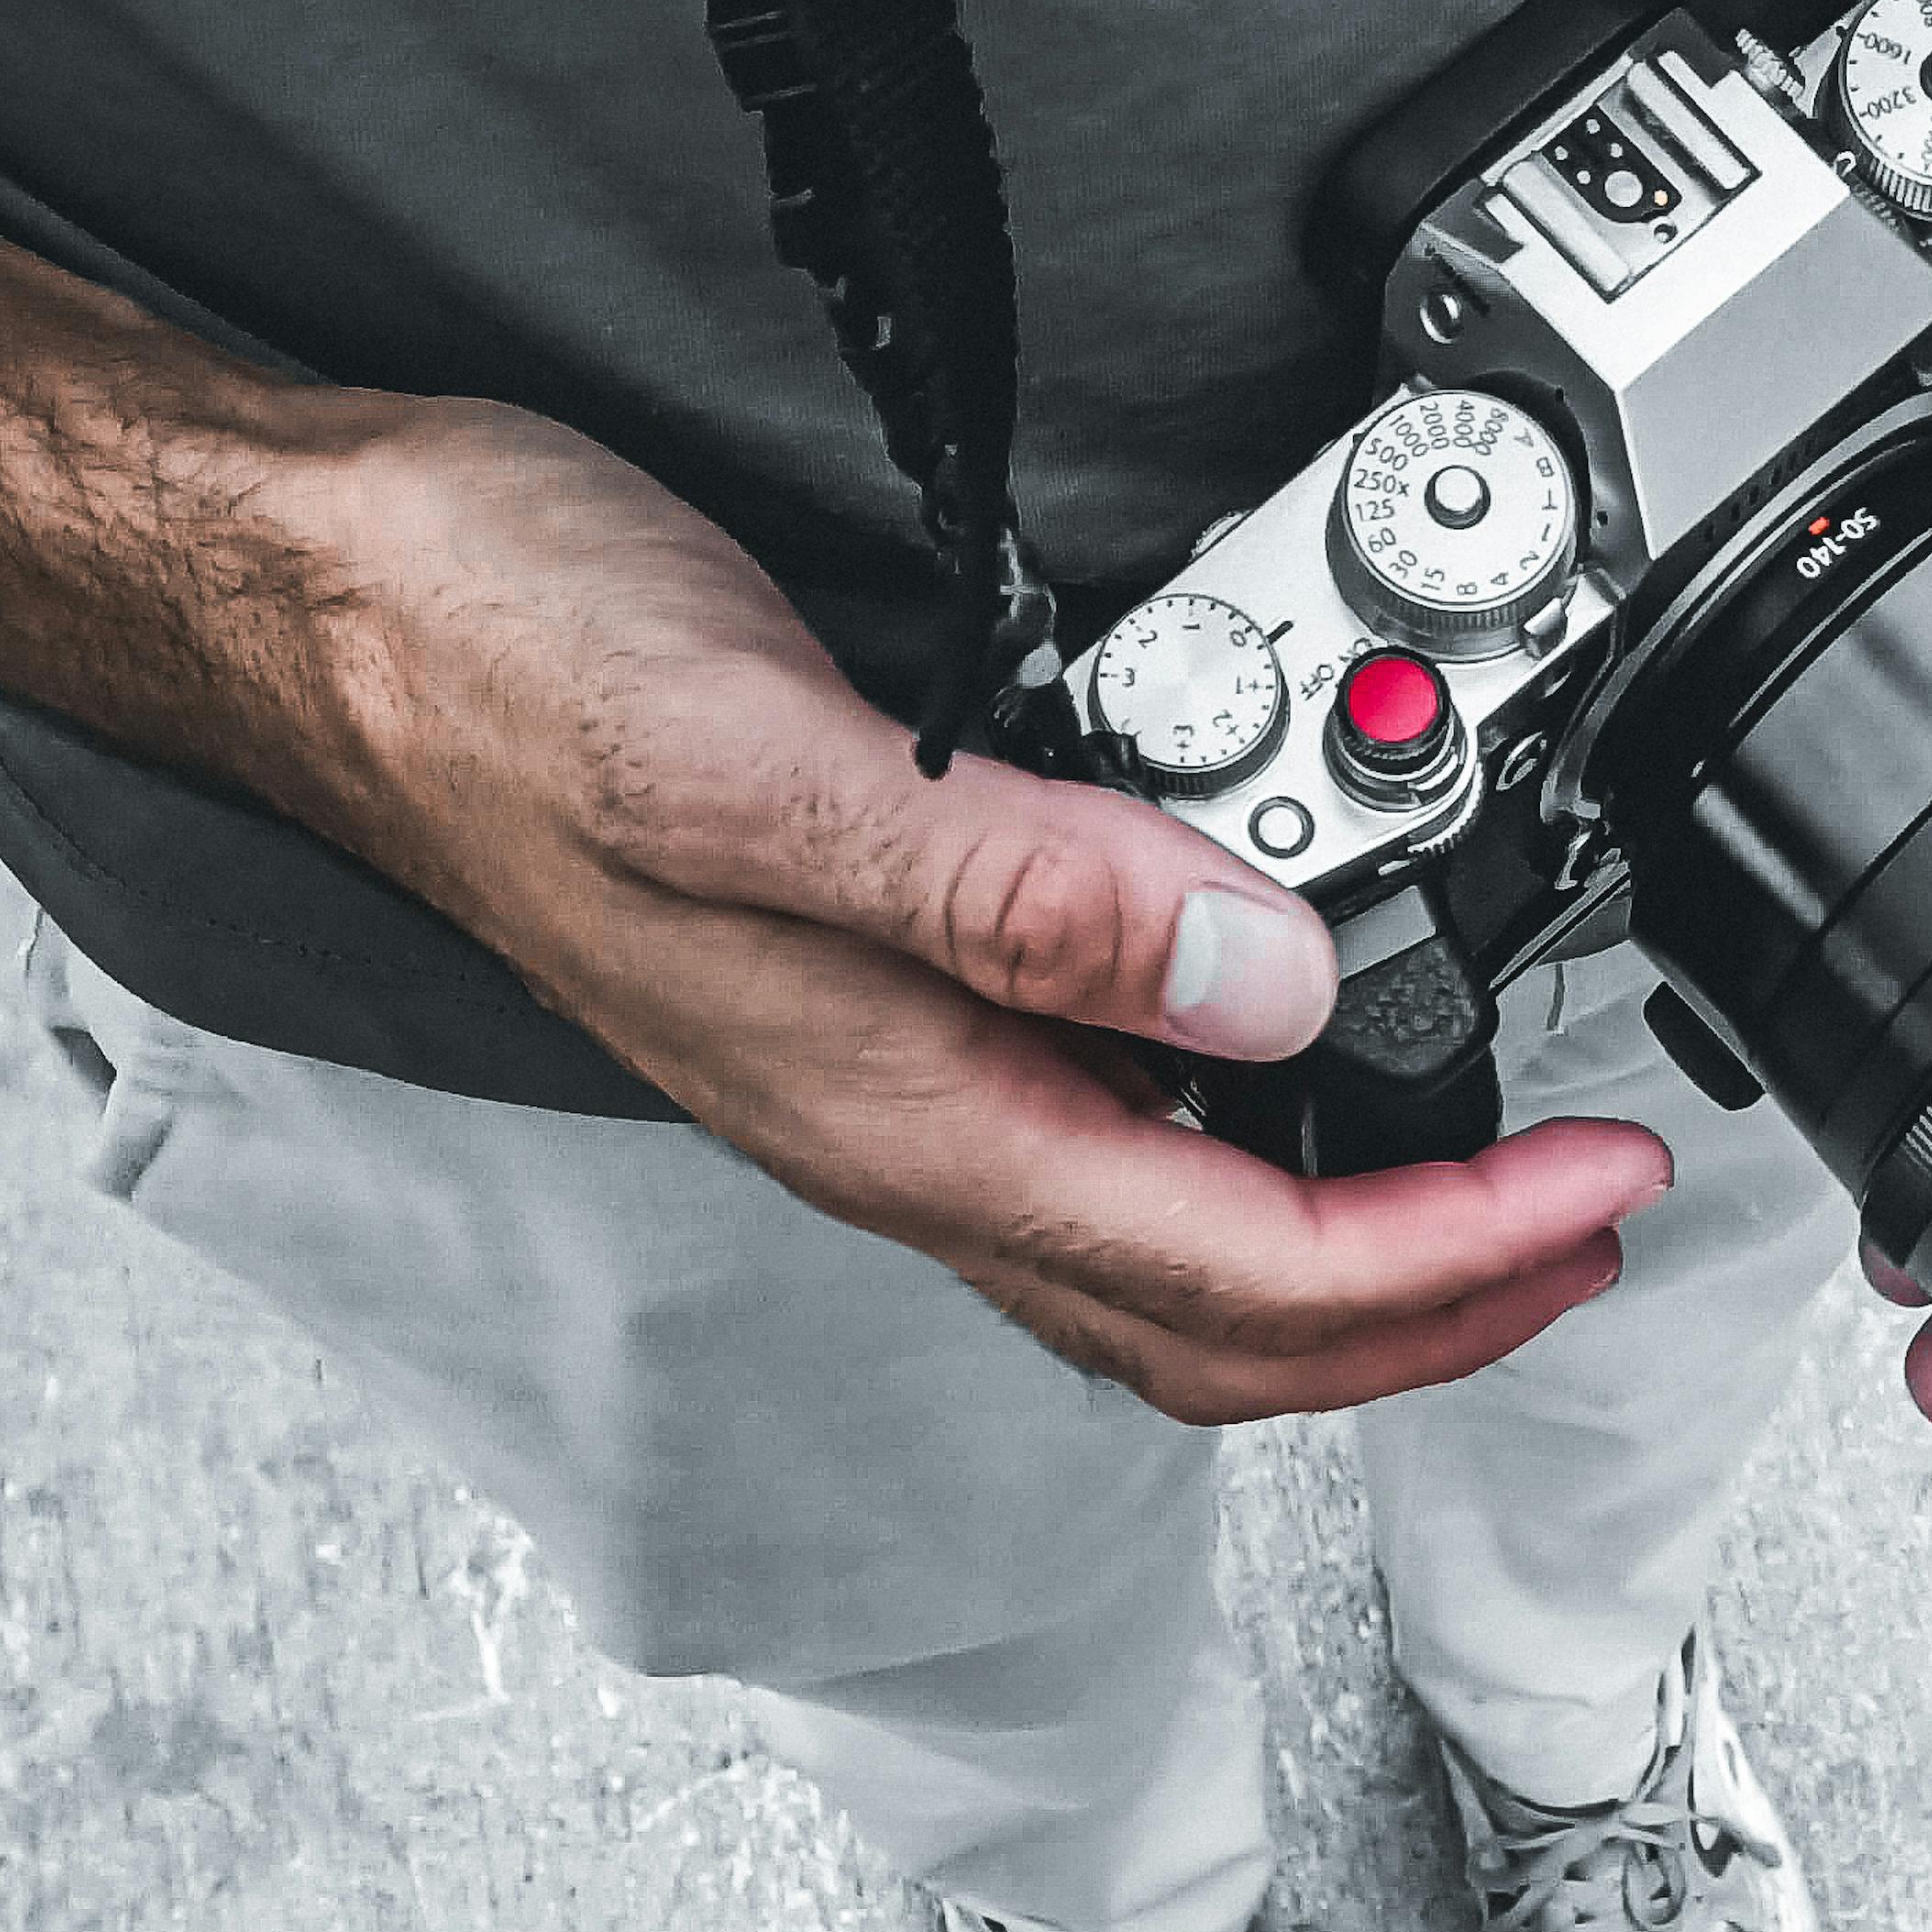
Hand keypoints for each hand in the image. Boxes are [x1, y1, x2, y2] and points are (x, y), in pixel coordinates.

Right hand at [276, 400, 1670, 1418]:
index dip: (1452, 1259)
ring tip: (1495, 1170)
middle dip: (1433, 1310)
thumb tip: (1256, 982)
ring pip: (1163, 1256)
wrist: (333, 606)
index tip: (1598, 1194)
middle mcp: (909, 1134)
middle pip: (1219, 1325)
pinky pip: (1102, 1143)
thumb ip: (1014, 887)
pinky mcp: (880, 1002)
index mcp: (904, 1113)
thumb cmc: (501, 669)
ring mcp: (891, 1084)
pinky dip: (1241, 1138)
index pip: (1242, 1271)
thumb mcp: (760, 757)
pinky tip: (1288, 1046)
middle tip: (1593, 1228)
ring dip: (1349, 1251)